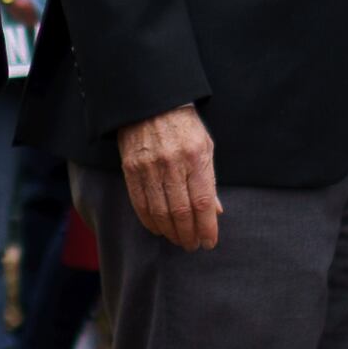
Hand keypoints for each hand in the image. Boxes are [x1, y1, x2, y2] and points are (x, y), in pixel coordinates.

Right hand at [116, 102, 219, 252]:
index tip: (209, 242)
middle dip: (188, 234)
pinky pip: (140, 203)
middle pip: (181, 211)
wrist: (151, 103)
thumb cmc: (184, 126)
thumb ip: (210, 179)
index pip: (203, 202)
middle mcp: (173, 163)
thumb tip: (216, 211)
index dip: (207, 227)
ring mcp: (150, 167)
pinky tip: (158, 229)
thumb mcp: (205, 147)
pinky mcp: (131, 168)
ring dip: (170, 231)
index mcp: (196, 157)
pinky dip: (149, 220)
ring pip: (160, 211)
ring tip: (178, 240)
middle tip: (192, 246)